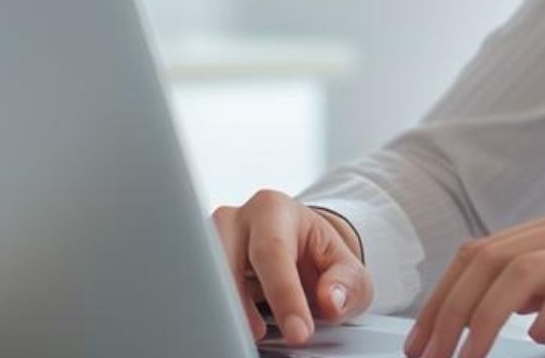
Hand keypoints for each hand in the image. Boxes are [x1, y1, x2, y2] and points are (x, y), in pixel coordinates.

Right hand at [211, 189, 372, 346]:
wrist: (299, 251)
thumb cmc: (319, 258)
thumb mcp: (348, 269)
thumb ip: (348, 283)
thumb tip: (331, 299)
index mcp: (273, 209)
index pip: (273, 252)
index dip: (285, 296)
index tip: (298, 332)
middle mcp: (235, 219)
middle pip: (224, 257)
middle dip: (240, 302)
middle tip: (261, 336)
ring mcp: (210, 240)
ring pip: (202, 271)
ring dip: (220, 306)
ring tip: (248, 332)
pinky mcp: (198, 262)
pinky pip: (196, 285)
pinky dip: (211, 308)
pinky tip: (227, 325)